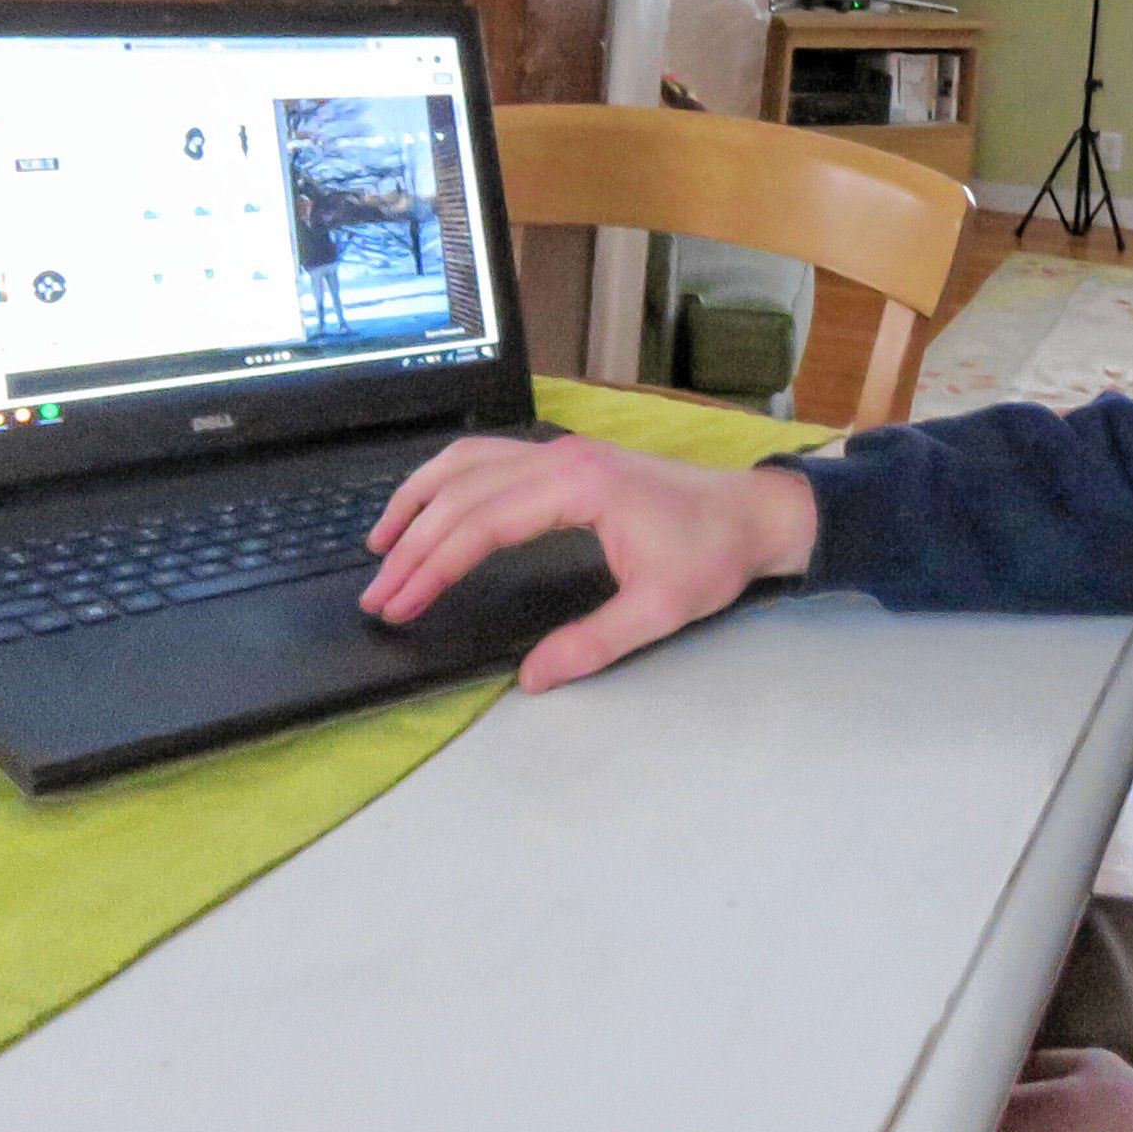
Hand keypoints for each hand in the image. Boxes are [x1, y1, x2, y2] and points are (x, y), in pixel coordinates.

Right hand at [361, 435, 818, 690]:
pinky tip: (430, 508)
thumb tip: (531, 678)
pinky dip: (448, 482)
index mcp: (579, 486)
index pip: (482, 522)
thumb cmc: (714, 554)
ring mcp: (561, 453)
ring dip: (419, 501)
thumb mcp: (659, 610)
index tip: (400, 603)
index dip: (433, 565)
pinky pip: (489, 459)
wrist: (754, 512)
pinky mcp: (566, 461)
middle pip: (463, 492)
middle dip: (413, 545)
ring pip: (468, 462)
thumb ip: (592, 644)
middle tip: (378, 596)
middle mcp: (561, 458)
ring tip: (380, 545)